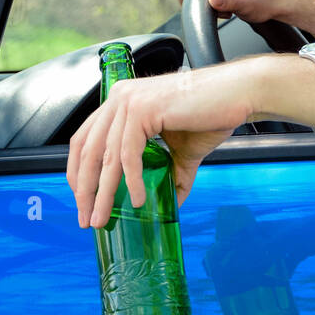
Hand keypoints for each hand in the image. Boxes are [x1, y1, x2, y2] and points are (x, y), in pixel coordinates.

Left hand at [66, 63, 254, 226]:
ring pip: (105, 157)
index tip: (83, 199)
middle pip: (87, 150)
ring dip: (102, 193)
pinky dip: (131, 181)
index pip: (84, 139)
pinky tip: (137, 199)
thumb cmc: (212, 114)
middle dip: (84, 189)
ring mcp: (129, 102)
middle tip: (86, 218)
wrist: (237, 96)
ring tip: (102, 218)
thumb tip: (168, 204)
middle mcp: (119, 98)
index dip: (77, 172)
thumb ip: (170, 174)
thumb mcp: (183, 152)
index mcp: (122, 102)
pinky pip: (129, 154)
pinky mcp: (143, 109)